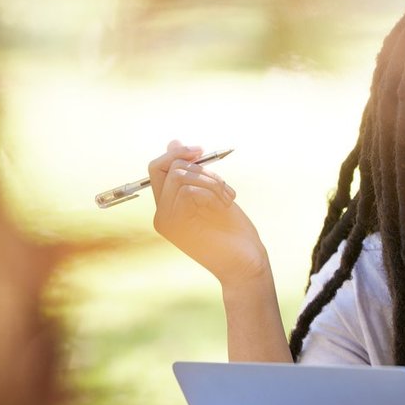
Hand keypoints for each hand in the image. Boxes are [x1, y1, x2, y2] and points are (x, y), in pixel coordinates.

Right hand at [149, 140, 267, 285]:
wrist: (246, 263)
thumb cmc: (234, 231)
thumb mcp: (214, 194)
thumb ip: (194, 173)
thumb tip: (173, 142)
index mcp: (169, 206)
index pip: (157, 168)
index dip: (177, 153)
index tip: (201, 150)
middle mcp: (162, 213)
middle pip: (167, 167)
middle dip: (201, 168)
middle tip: (224, 188)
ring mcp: (166, 220)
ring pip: (180, 174)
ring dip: (211, 180)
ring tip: (227, 199)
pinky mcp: (175, 225)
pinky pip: (188, 189)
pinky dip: (212, 192)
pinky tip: (225, 207)